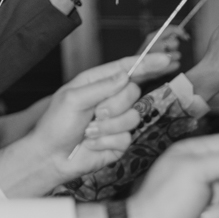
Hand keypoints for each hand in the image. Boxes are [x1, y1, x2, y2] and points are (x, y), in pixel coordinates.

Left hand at [0, 55, 173, 195]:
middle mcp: (110, 100)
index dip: (147, 63)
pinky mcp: (121, 141)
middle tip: (95, 114)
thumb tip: (125, 76)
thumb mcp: (73, 99)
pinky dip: (106, 141)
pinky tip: (92, 143)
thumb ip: (101, 86)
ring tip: (89, 131)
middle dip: (115, 105)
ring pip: (133, 117)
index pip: (127, 69)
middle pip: (134, 93)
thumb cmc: (56, 126)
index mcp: (97, 83)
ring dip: (108, 127)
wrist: (52, 157)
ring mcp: (118, 121)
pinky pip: (126, 137)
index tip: (166, 59)